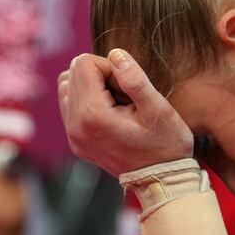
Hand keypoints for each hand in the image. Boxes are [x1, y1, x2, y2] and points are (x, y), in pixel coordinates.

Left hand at [58, 50, 193, 176]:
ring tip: (118, 102)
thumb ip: (135, 79)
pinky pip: (70, 106)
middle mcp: (74, 126)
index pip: (84, 64)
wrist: (163, 181)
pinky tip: (111, 112)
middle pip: (72, 73)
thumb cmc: (166, 144)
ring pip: (67, 88)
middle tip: (126, 94)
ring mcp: (72, 137)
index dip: (111, 66)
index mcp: (92, 115)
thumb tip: (115, 54)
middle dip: (100, 75)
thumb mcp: (158, 108)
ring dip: (92, 86)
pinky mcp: (76, 142)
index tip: (130, 86)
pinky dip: (88, 100)